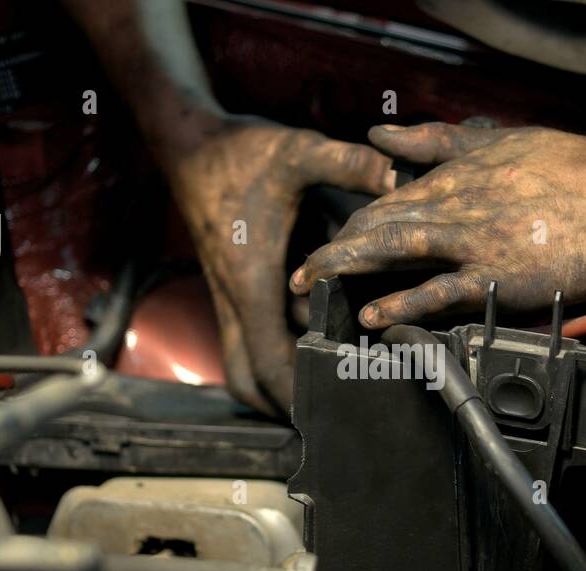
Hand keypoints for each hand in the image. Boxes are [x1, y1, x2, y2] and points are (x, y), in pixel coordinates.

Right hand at [168, 120, 394, 412]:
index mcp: (253, 282)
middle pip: (248, 380)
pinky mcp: (233, 287)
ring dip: (275, 381)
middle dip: (282, 404)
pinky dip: (272, 351)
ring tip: (324, 386)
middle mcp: (237, 298)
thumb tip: (396, 173)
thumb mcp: (298, 152)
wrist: (189, 142)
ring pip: (243, 363)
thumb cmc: (239, 150)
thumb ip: (348, 165)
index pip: (269, 362)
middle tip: (326, 414)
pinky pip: (248, 339)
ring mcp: (230, 296)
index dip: (297, 393)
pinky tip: (312, 340)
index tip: (330, 411)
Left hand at [289, 122, 585, 328]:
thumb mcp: (505, 140)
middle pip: (377, 226)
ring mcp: (475, 240)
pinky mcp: (498, 275)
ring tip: (312, 288)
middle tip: (302, 275)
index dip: (352, 224)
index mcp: (459, 175)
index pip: (387, 200)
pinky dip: (399, 302)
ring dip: (346, 269)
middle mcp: (458, 205)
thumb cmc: (580, 170)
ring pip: (393, 252)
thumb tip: (385, 135)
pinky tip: (371, 314)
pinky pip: (437, 291)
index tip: (331, 244)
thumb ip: (442, 140)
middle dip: (333, 250)